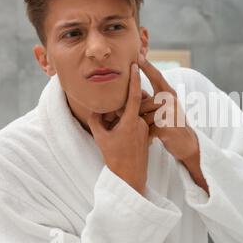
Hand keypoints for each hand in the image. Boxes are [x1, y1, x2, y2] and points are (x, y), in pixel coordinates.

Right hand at [87, 64, 148, 194]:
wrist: (130, 178)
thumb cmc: (114, 158)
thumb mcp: (100, 137)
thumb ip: (96, 120)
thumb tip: (95, 109)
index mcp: (131, 121)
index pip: (134, 95)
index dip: (134, 79)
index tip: (135, 64)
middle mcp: (141, 123)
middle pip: (131, 106)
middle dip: (120, 107)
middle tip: (110, 123)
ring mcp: (146, 130)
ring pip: (133, 116)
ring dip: (122, 119)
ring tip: (113, 135)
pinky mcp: (147, 136)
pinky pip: (137, 125)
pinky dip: (127, 126)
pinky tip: (119, 140)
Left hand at [137, 56, 207, 193]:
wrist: (187, 145)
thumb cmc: (171, 125)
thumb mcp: (163, 109)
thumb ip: (150, 99)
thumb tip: (134, 92)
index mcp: (170, 93)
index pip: (157, 76)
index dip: (147, 66)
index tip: (138, 55)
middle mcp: (171, 99)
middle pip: (142, 102)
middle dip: (135, 113)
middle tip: (138, 122)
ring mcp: (170, 112)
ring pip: (142, 116)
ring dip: (141, 126)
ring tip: (150, 133)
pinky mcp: (167, 126)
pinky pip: (146, 128)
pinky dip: (146, 136)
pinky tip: (151, 140)